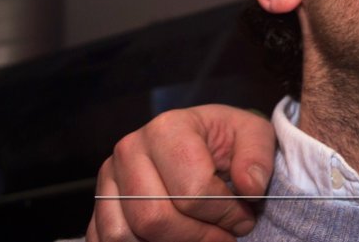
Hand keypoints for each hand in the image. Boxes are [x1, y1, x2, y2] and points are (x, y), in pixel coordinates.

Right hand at [86, 105, 275, 241]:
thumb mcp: (253, 133)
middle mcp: (130, 150)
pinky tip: (172, 241)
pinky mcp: (101, 204)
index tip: (244, 217)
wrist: (201, 138)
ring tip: (201, 238)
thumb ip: (258, 157)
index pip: (191, 191)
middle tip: (225, 237)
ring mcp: (109, 179)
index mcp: (168, 128)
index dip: (224, 213)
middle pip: (155, 218)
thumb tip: (250, 188)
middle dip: (198, 237)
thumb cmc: (226, 138)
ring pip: (126, 236)